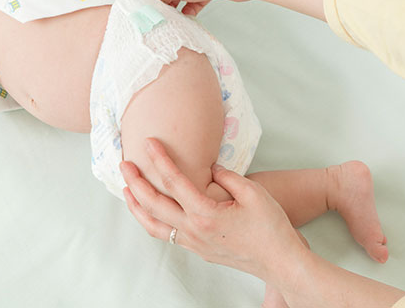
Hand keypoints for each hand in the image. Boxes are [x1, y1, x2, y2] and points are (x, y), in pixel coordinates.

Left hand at [120, 138, 305, 281]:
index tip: (149, 143)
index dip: (160, 159)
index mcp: (206, 214)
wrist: (280, 261)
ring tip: (126, 190)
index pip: (175, 182)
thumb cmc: (271, 227)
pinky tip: (151, 212)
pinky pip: (167, 235)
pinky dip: (152, 221)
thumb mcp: (253, 193)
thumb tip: (210, 169)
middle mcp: (194, 231)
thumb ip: (227, 177)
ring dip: (137, 207)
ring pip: (154, 226)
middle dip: (136, 182)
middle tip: (124, 164)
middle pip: (154, 205)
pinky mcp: (199, 251)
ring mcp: (194, 244)